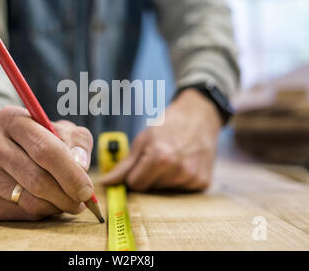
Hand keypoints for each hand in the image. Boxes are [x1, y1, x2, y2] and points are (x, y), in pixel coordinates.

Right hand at [0, 106, 94, 219]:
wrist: (4, 147)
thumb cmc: (41, 138)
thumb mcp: (63, 131)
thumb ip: (78, 143)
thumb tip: (81, 165)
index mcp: (11, 119)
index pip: (45, 150)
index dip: (71, 174)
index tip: (87, 190)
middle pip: (36, 179)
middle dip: (66, 195)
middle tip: (82, 202)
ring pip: (28, 200)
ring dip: (55, 206)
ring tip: (67, 201)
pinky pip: (19, 213)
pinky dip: (40, 213)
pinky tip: (46, 202)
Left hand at [101, 89, 221, 190]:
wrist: (198, 116)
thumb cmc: (167, 126)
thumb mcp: (142, 140)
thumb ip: (124, 166)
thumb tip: (105, 183)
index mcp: (160, 158)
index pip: (135, 185)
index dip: (135, 174)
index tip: (141, 163)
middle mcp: (178, 170)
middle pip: (151, 189)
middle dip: (150, 177)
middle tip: (159, 158)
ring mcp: (193, 177)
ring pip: (166, 192)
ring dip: (165, 179)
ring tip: (173, 159)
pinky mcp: (204, 182)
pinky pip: (182, 191)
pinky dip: (180, 181)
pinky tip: (184, 164)